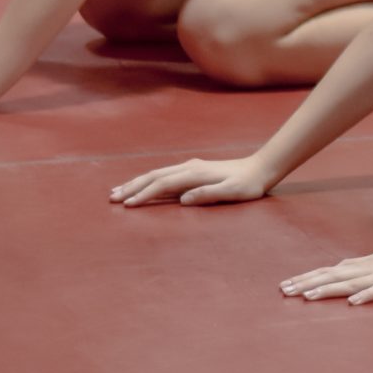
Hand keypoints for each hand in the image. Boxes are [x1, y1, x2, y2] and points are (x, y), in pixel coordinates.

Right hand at [109, 157, 277, 206]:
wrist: (260, 168)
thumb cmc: (248, 185)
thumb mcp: (232, 192)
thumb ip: (208, 195)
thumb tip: (183, 200)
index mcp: (195, 174)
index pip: (163, 184)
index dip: (144, 194)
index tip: (128, 205)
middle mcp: (188, 167)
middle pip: (153, 176)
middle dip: (132, 187)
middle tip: (112, 198)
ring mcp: (190, 167)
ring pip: (156, 174)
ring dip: (136, 182)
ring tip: (118, 191)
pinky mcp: (192, 170)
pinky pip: (164, 174)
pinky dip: (149, 180)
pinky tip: (143, 185)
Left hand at [279, 243, 372, 305]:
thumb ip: (358, 269)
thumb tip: (336, 271)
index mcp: (362, 266)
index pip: (329, 271)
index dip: (307, 277)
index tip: (285, 285)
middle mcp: (367, 269)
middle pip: (333, 276)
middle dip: (308, 283)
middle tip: (285, 291)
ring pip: (351, 283)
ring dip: (329, 289)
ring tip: (308, 296)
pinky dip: (366, 296)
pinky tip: (353, 303)